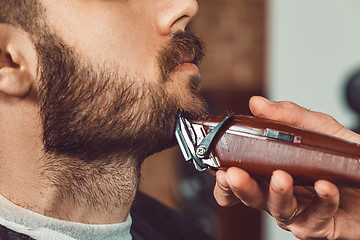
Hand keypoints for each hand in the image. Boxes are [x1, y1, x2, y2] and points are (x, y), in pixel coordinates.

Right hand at [214, 96, 359, 238]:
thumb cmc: (345, 156)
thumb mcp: (318, 128)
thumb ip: (288, 116)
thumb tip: (257, 103)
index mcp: (272, 174)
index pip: (242, 183)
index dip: (226, 183)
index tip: (220, 171)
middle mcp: (282, 195)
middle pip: (253, 198)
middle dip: (241, 188)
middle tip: (235, 175)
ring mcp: (301, 212)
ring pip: (279, 211)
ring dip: (278, 194)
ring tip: (282, 177)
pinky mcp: (324, 225)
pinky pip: (318, 218)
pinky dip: (322, 201)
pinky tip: (325, 185)